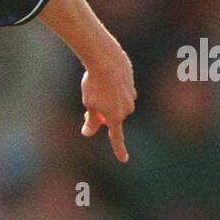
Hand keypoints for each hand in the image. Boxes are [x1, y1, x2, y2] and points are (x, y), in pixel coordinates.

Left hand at [80, 48, 135, 162]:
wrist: (106, 59)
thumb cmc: (94, 83)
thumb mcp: (88, 103)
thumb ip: (91, 120)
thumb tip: (88, 132)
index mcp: (115, 117)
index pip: (117, 138)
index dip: (119, 150)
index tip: (124, 159)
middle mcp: (127, 109)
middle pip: (112, 118)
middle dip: (102, 115)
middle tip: (89, 107)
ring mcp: (131, 96)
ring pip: (117, 104)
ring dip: (108, 102)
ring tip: (97, 87)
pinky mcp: (132, 85)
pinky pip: (121, 92)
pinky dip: (114, 90)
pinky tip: (106, 79)